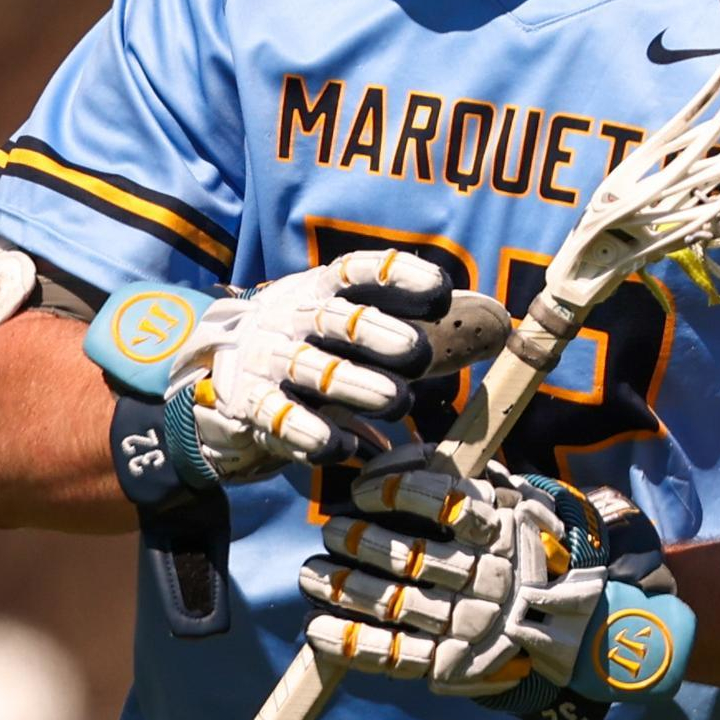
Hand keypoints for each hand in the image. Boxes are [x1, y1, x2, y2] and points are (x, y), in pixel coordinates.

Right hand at [170, 252, 507, 482]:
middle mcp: (292, 317)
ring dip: (355, 386)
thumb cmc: (314, 345)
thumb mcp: (351, 324)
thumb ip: (414, 328)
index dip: (399, 275)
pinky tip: (341, 448)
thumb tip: (497, 331)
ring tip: (398, 404)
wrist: (223, 370)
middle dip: (377, 334)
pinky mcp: (248, 402)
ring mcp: (267, 359)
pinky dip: (310, 433)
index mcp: (322, 289)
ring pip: (312, 369)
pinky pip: (278, 417)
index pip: (360, 271)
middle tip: (417, 354)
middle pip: (337, 320)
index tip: (440, 289)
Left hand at [298, 446, 696, 719]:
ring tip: (311, 575)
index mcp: (502, 528)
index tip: (364, 489)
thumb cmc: (519, 546)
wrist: (569, 622)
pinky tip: (318, 629)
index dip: (396, 491)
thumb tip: (390, 457)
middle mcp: (490, 577)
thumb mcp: (505, 498)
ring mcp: (472, 624)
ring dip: (344, 588)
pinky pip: (397, 655)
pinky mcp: (455, 664)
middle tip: (329, 530)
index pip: (443, 502)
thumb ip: (455, 475)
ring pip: (396, 604)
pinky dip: (353, 643)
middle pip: (412, 557)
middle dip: (360, 542)